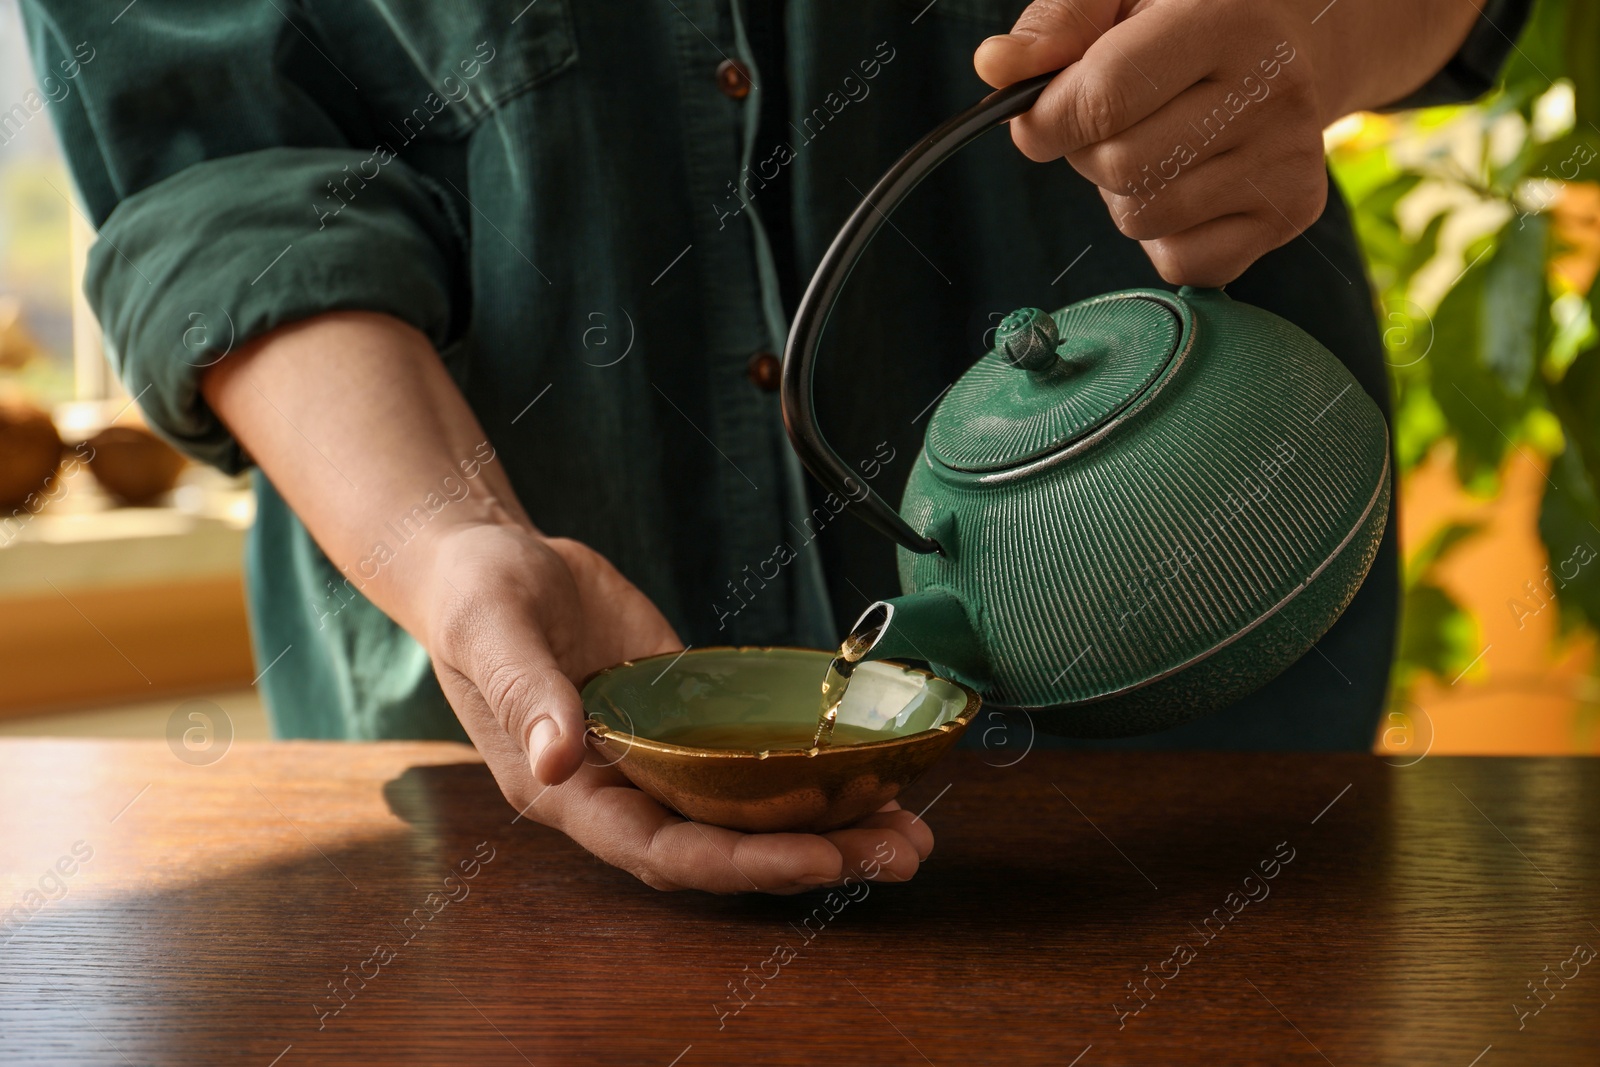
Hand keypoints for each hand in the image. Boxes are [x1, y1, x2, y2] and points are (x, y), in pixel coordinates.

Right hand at [420, 524, 934, 892]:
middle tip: (899, 854)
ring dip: (828, 824)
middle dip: (811, 856)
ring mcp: (658, 756)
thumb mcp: (492, 632)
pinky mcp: (686, 717)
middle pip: (723, 845)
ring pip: (749, 809)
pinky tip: (869, 769)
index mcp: (568, 790)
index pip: (663, 850)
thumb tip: (559, 757)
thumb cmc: (474, 598)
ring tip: (909, 830)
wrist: (490, 559)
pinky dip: (806, 768)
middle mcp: (621, 788)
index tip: (819, 856)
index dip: (742, 862)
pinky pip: (751, 754)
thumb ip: (525, 692)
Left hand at [975, 0, 1330, 286]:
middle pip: (1119, 168)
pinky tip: (1186, 180)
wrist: (1303, 33)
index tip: (1042, 111)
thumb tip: (996, 68)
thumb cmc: (1191, 8)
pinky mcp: (1291, 215)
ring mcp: (1288, 160)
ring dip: (1122, 192)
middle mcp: (1273, 91)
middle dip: (1088, 151)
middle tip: (1114, 121)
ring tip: (1156, 142)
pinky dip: (1163, 236)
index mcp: (1228, 19)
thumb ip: (1057, 22)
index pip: (1104, 99)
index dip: (1048, 116)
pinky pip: (1183, 263)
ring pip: (1143, 220)